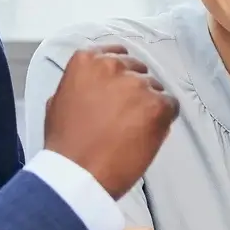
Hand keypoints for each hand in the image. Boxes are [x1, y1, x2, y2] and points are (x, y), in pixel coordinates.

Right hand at [41, 46, 177, 197]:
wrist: (78, 174)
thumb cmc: (65, 144)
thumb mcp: (59, 102)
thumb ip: (80, 84)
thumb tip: (95, 85)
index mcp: (86, 61)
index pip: (116, 55)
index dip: (121, 75)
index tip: (120, 89)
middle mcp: (113, 65)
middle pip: (138, 71)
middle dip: (135, 90)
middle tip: (126, 115)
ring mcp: (137, 85)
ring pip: (155, 89)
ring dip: (148, 106)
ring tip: (134, 130)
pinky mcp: (157, 105)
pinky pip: (171, 106)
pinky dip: (163, 120)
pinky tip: (147, 136)